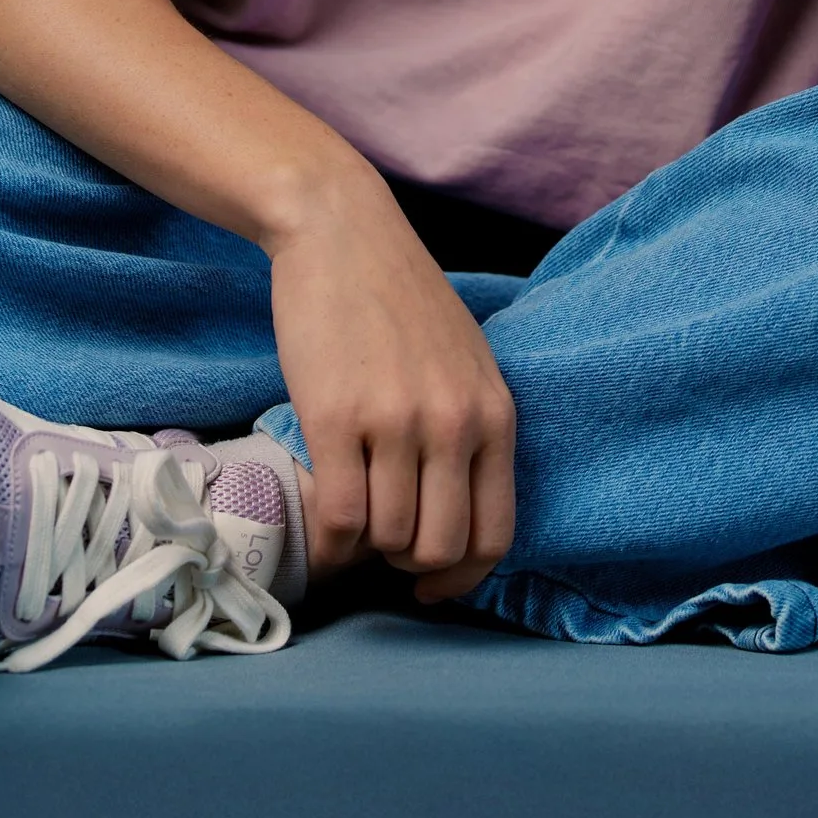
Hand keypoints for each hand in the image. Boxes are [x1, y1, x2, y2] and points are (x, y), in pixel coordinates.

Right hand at [264, 170, 518, 602]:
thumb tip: (457, 517)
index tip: (429, 585)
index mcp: (495, 412)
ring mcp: (395, 421)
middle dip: (407, 568)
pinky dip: (328, 540)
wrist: (341, 231)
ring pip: (386, 540)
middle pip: (439, 550)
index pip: (495, 536)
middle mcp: (454, 423)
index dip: (460, 580)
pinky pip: (339, 517)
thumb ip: (472, 429)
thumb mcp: (466, 360)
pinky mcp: (335, 417)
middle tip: (382, 546)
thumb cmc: (400, 297)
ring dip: (364, 549)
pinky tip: (322, 522)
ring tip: (349, 517)